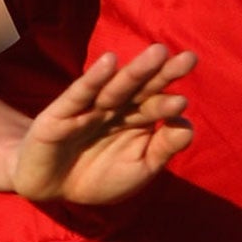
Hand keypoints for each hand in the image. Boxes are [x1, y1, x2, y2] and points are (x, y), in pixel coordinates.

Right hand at [9, 43, 197, 203]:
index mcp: (135, 118)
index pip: (156, 105)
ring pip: (115, 88)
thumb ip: (163, 148)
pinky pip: (79, 95)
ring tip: (158, 53)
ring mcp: (89, 107)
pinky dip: (93, 79)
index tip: (182, 101)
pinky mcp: (61, 114)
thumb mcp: (139, 169)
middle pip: (142, 88)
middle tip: (190, 59)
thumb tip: (188, 127)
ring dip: (136, 71)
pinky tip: (109, 62)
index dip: (168, 102)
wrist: (51, 187)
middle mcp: (115, 107)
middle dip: (163, 73)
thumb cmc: (99, 176)